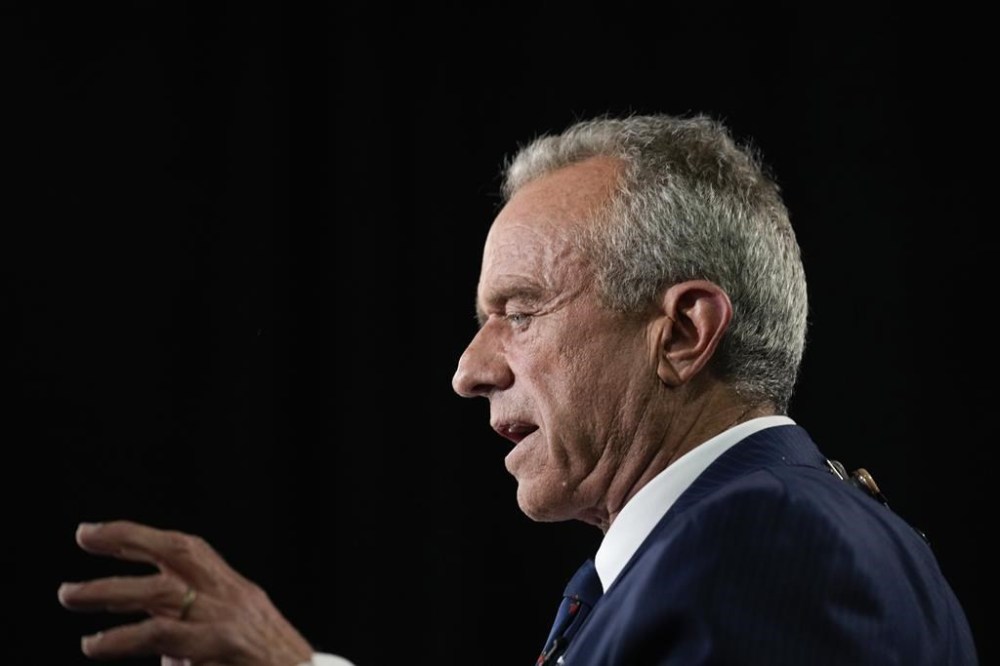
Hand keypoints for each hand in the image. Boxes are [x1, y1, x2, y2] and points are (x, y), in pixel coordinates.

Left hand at [58, 520, 313, 665]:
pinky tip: (94, 643)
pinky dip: (124, 639)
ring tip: (69, 594)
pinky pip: (163, 637)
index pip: (188, 551)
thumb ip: (196, 636)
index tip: (98, 532)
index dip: (143, 537)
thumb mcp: (236, 640)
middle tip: (83, 535)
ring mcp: (227, 623)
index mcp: (236, 592)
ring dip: (111, 591)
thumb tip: (158, 648)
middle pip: (179, 555)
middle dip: (130, 539)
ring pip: (164, 594)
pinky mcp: (221, 648)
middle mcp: (232, 598)